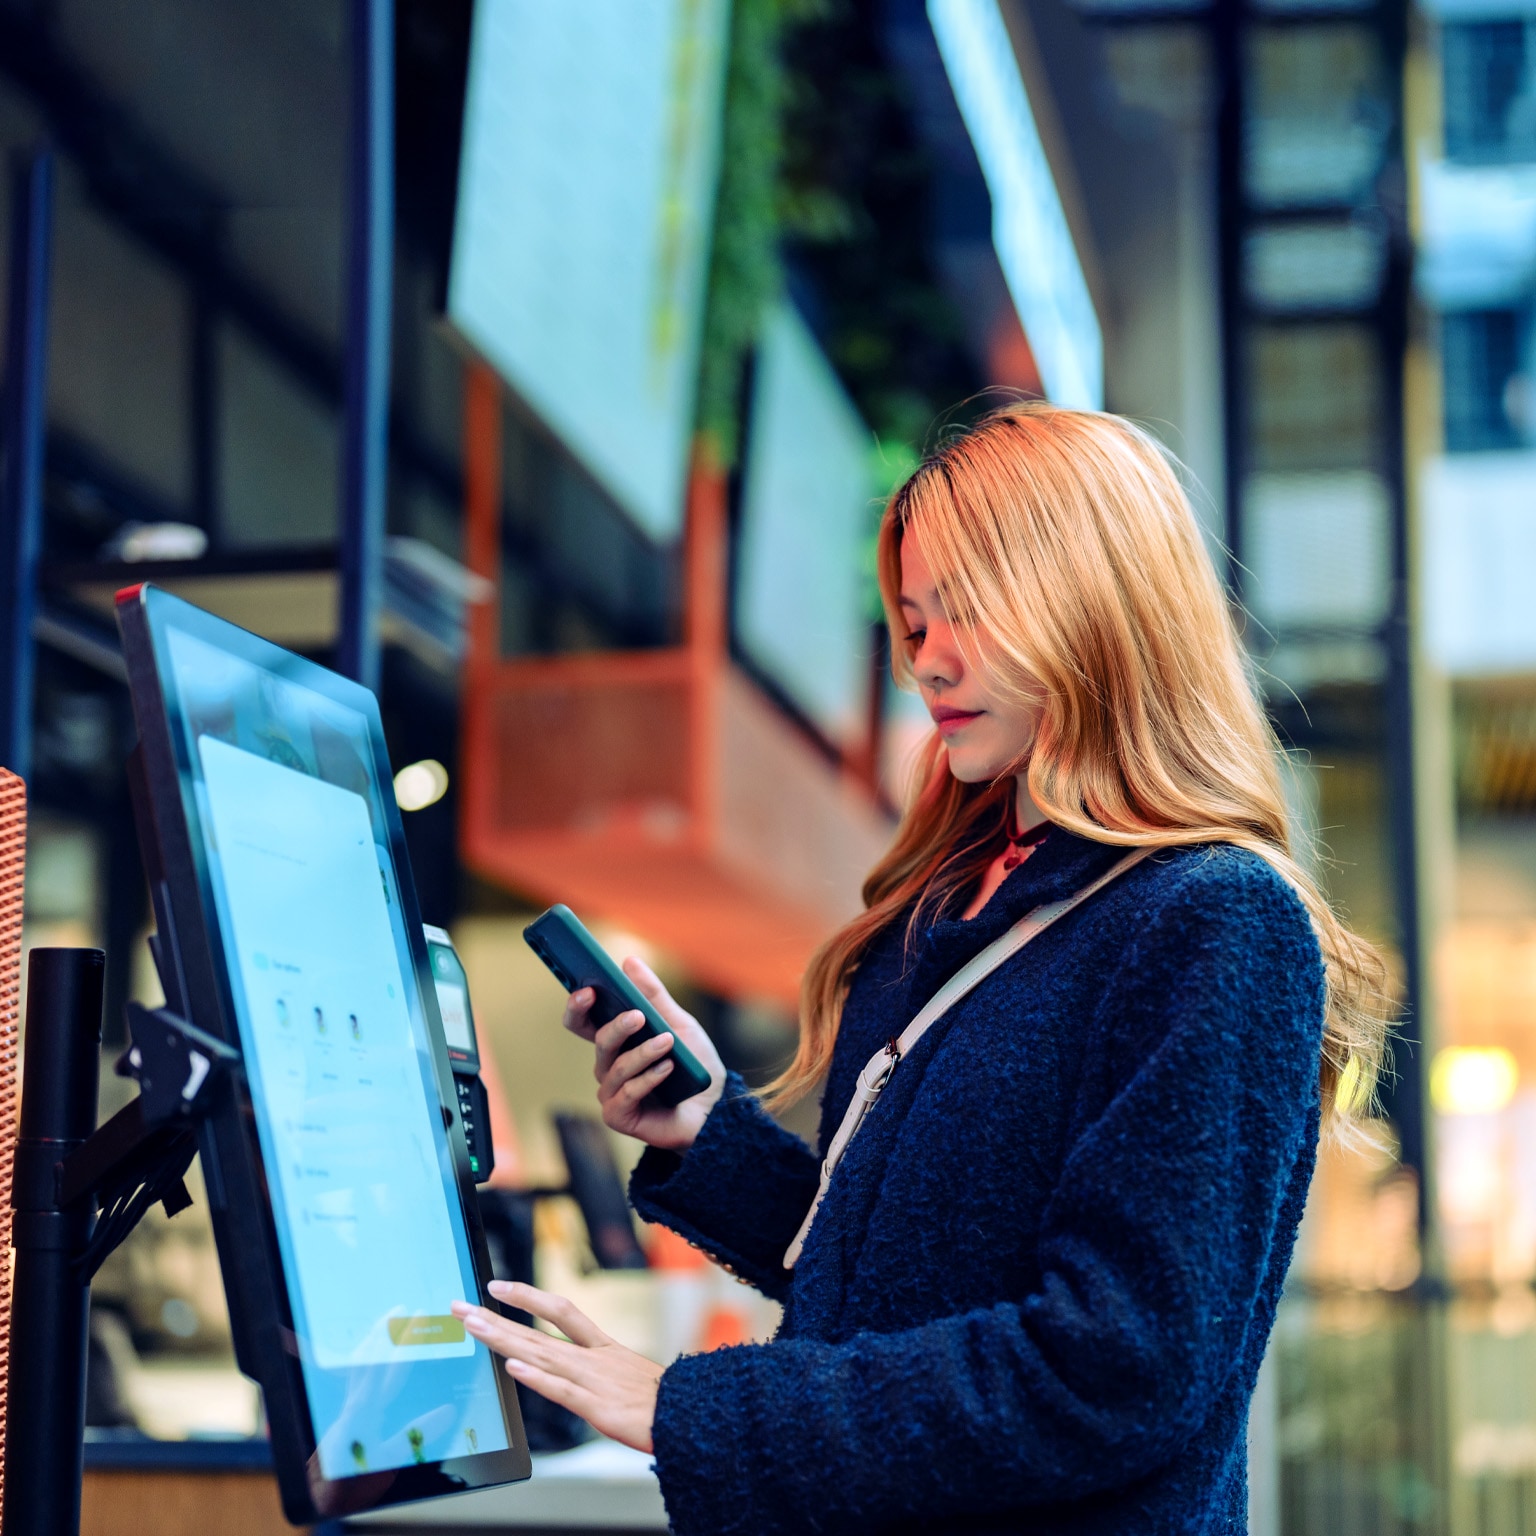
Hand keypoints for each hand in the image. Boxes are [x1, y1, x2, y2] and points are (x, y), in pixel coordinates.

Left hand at [452, 1281, 662, 1452]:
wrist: (697, 1415)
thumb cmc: (666, 1402)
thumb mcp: (629, 1376)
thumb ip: (600, 1371)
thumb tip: (573, 1372)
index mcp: (603, 1348)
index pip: (559, 1309)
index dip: (527, 1295)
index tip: (497, 1287)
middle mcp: (594, 1358)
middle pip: (537, 1330)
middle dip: (496, 1318)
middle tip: (461, 1307)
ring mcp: (595, 1380)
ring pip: (542, 1353)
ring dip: (504, 1338)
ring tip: (474, 1326)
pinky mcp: (599, 1408)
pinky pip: (562, 1391)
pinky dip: (536, 1378)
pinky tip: (512, 1368)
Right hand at [563, 957, 724, 1151]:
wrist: (714, 1107)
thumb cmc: (693, 1065)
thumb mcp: (678, 1023)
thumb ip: (653, 995)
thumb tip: (628, 962)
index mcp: (616, 1041)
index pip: (583, 1021)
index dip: (578, 1006)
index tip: (588, 990)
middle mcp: (608, 1065)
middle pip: (600, 1041)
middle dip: (616, 1027)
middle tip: (637, 1016)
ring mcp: (611, 1092)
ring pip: (617, 1066)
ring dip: (644, 1053)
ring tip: (668, 1042)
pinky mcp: (618, 1116)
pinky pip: (627, 1093)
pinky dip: (649, 1078)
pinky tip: (668, 1068)